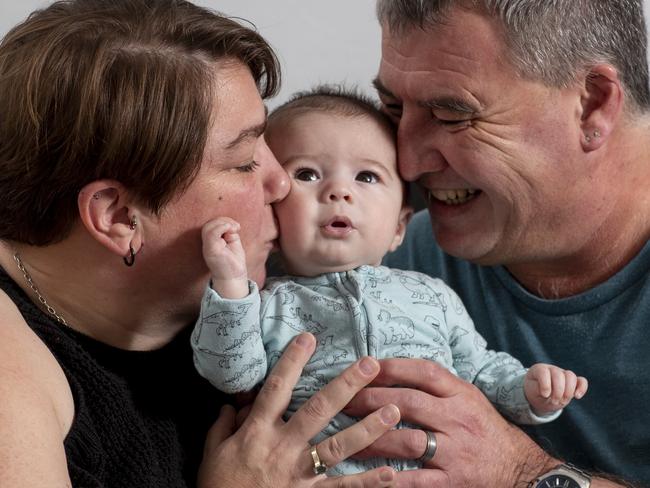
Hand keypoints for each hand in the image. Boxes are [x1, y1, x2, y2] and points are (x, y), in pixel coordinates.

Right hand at [198, 333, 399, 487]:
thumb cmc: (218, 486)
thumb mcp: (212, 452)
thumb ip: (223, 425)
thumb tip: (232, 403)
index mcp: (257, 431)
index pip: (277, 388)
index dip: (292, 361)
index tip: (309, 338)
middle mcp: (283, 447)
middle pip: (318, 410)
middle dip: (346, 385)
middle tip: (370, 364)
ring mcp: (299, 473)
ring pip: (338, 446)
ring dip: (367, 428)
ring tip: (392, 411)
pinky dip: (366, 482)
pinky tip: (390, 473)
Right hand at [201, 217, 248, 298]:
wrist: (234, 277)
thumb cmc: (234, 261)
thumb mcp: (232, 242)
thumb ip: (229, 232)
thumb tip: (229, 224)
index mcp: (211, 242)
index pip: (211, 225)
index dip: (223, 221)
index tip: (236, 226)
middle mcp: (207, 244)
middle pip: (208, 224)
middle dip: (224, 221)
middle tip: (236, 227)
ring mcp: (207, 247)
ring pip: (208, 227)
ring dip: (223, 223)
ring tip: (234, 229)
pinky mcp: (211, 250)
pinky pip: (211, 234)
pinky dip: (221, 227)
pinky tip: (231, 229)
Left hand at [344, 358, 557, 486]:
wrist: (519, 466)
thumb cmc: (483, 426)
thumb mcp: (467, 396)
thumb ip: (436, 384)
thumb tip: (392, 369)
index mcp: (461, 393)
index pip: (424, 372)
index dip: (392, 367)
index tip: (364, 366)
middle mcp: (458, 418)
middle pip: (408, 403)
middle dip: (371, 399)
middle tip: (343, 401)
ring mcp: (455, 450)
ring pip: (408, 440)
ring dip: (373, 438)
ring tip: (347, 437)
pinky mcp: (453, 480)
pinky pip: (417, 480)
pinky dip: (391, 478)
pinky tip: (369, 475)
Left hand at [524, 363, 587, 414]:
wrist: (540, 396)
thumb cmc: (534, 392)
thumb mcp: (531, 391)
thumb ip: (538, 389)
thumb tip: (549, 392)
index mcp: (539, 369)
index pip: (543, 372)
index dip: (545, 384)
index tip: (544, 395)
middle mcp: (552, 369)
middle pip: (558, 374)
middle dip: (558, 391)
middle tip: (554, 401)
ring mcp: (563, 374)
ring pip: (570, 376)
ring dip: (568, 391)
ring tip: (562, 401)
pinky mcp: (573, 382)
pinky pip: (582, 381)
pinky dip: (582, 388)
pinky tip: (577, 396)